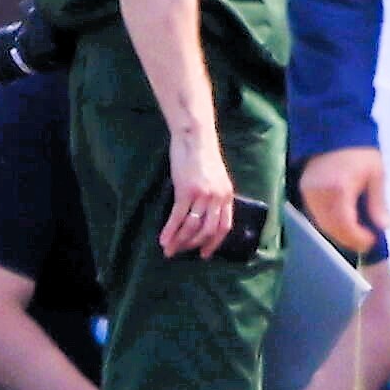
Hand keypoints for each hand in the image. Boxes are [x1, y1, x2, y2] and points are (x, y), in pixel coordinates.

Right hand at [159, 118, 240, 256]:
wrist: (195, 136)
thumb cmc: (202, 155)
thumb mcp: (216, 177)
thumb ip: (214, 196)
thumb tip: (203, 216)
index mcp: (227, 195)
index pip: (224, 227)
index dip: (214, 243)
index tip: (205, 254)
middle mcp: (217, 198)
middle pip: (208, 231)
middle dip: (193, 245)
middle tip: (181, 251)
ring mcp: (202, 195)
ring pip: (192, 227)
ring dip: (180, 241)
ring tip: (169, 249)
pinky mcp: (186, 191)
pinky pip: (178, 217)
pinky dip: (170, 231)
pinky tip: (163, 239)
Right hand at [295, 147, 386, 258]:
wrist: (334, 127)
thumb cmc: (359, 151)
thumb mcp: (376, 174)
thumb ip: (378, 203)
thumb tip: (384, 227)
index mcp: (339, 189)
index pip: (346, 225)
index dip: (359, 237)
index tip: (372, 240)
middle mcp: (319, 194)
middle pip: (332, 228)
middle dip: (349, 239)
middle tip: (365, 241)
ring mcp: (309, 193)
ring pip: (322, 224)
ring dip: (339, 233)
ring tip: (356, 233)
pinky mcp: (303, 190)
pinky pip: (315, 215)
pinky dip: (329, 223)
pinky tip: (342, 222)